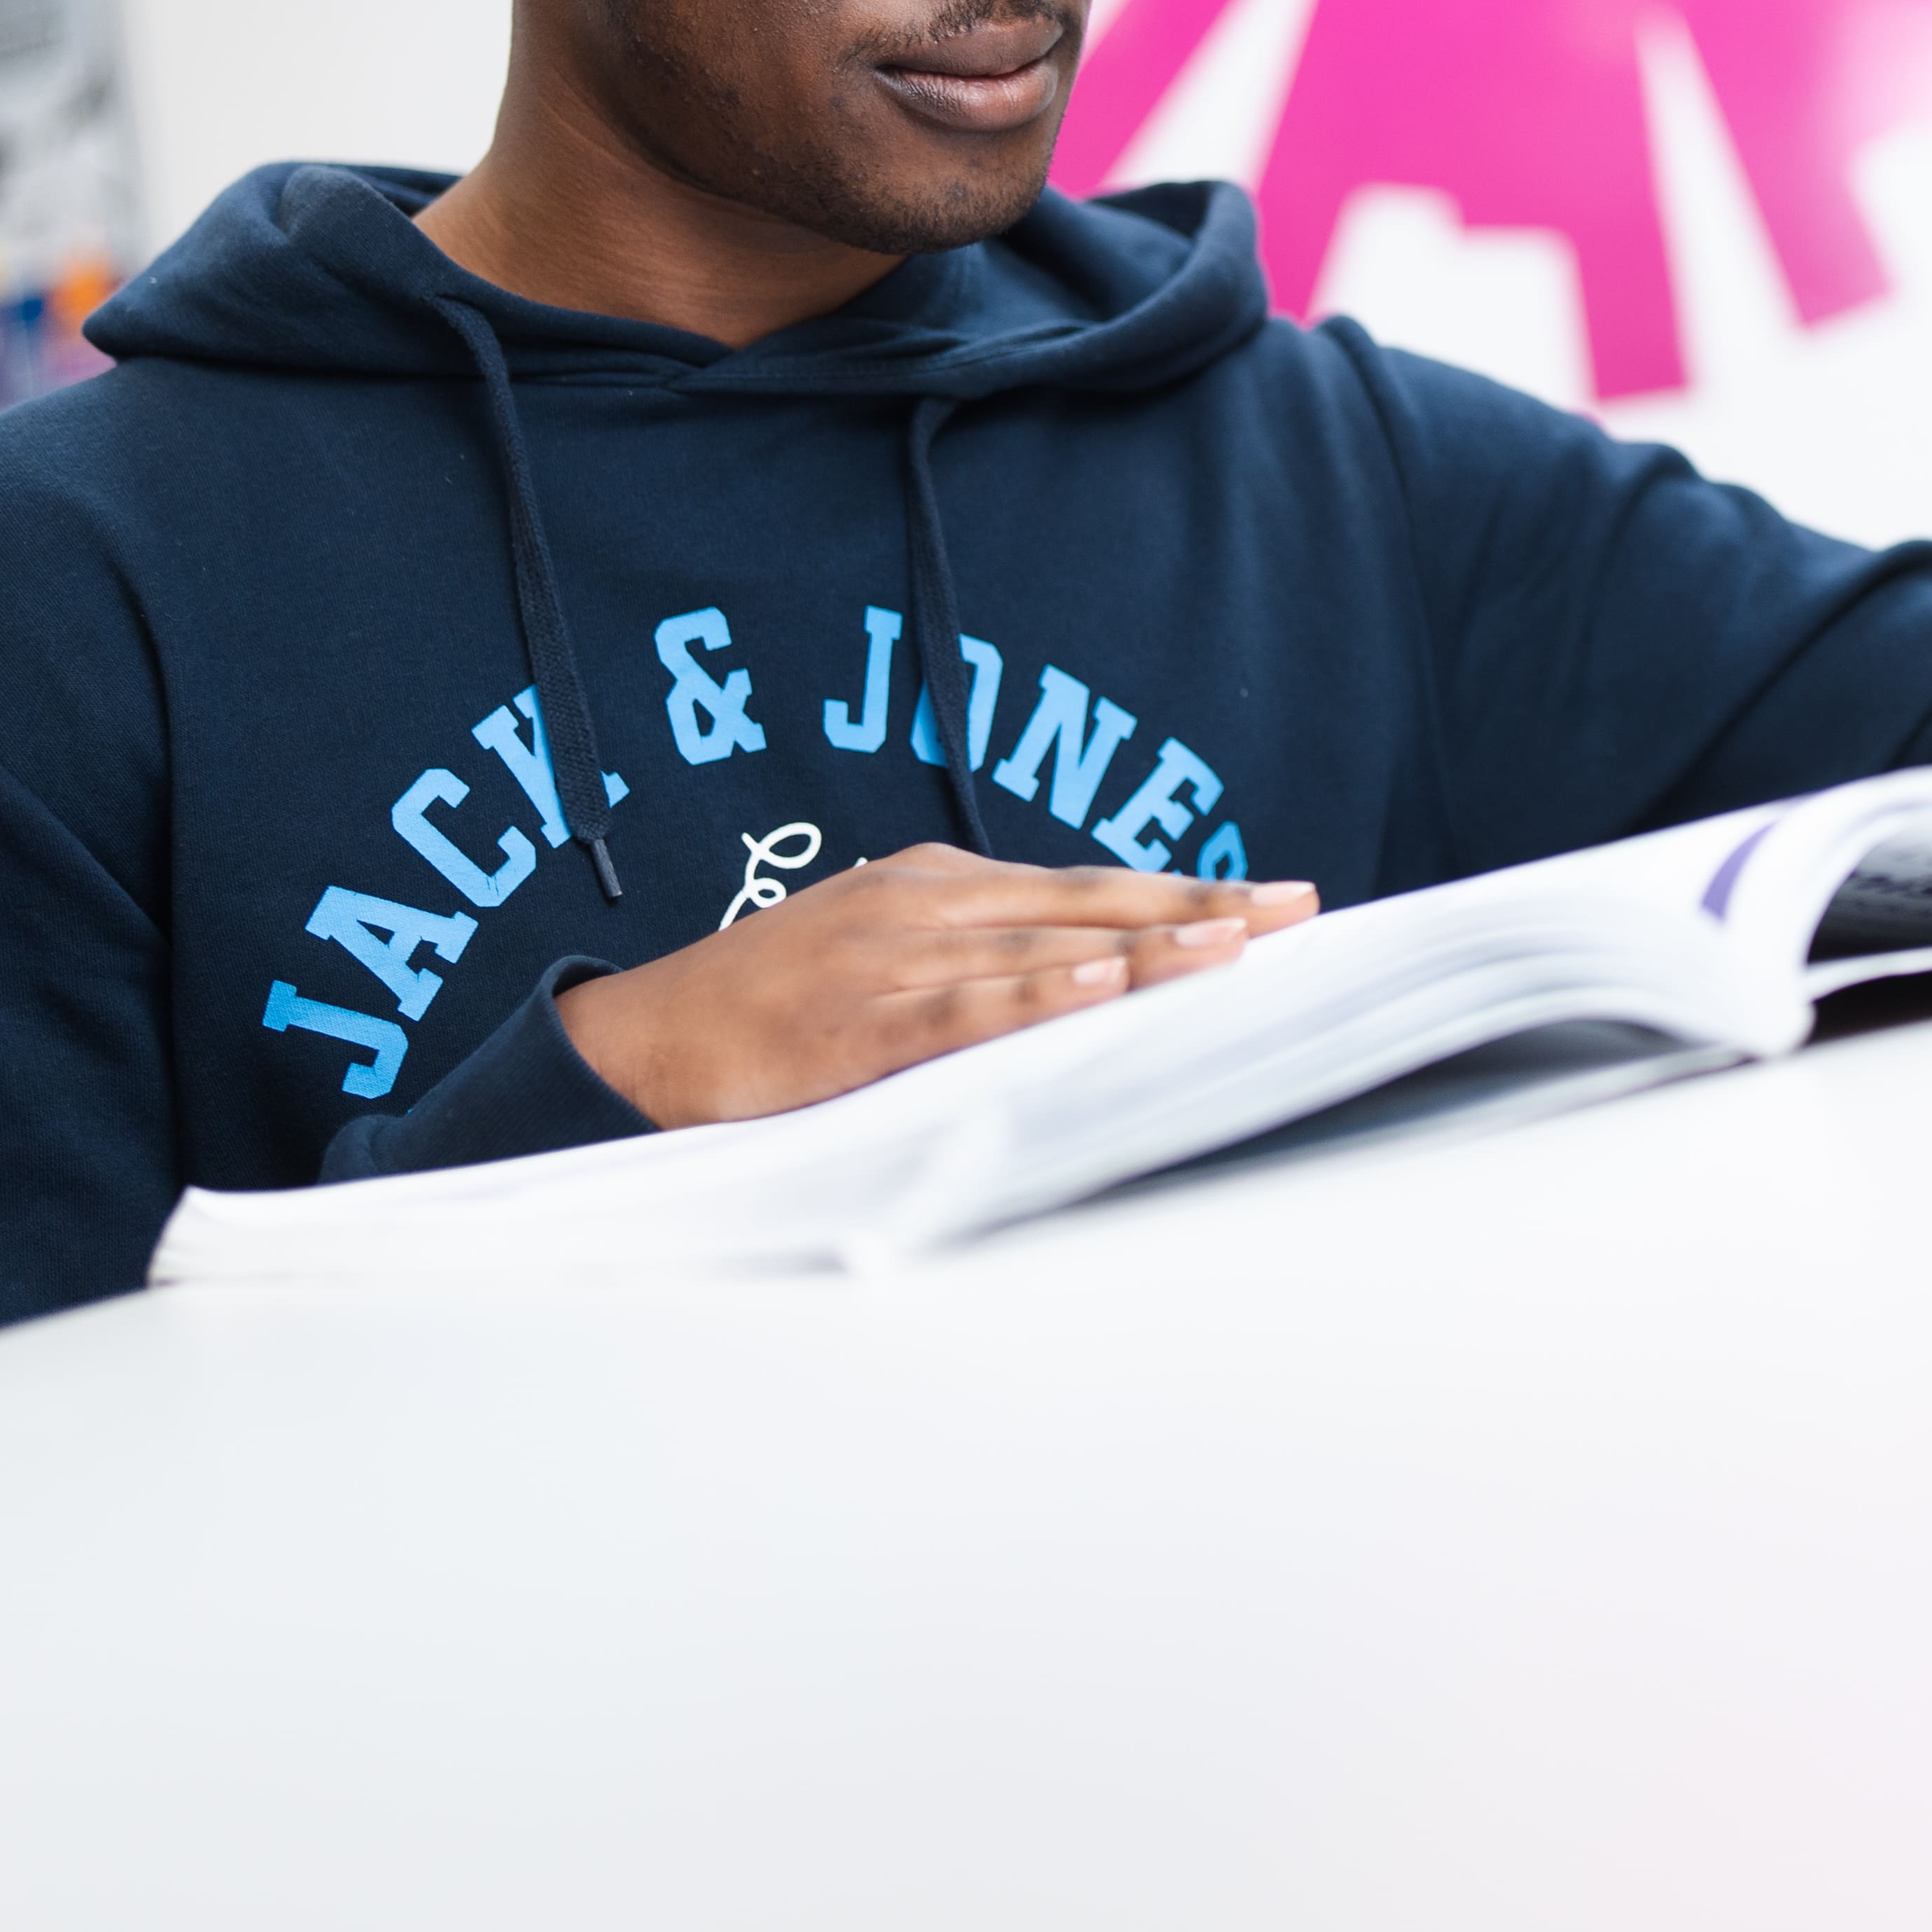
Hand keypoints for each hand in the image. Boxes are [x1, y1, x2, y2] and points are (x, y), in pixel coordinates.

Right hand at [555, 844, 1319, 1126]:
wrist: (633, 1043)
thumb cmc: (769, 1010)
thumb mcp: (884, 959)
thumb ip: (979, 965)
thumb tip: (1095, 983)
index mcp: (939, 888)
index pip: (1091, 888)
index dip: (1187, 891)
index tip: (1280, 900)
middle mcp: (924, 908)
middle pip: (1088, 906)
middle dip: (1198, 909)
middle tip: (1298, 914)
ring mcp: (886, 962)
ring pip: (1039, 951)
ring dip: (1142, 946)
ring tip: (1232, 946)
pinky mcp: (850, 1026)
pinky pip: (957, 1012)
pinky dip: (1029, 998)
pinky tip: (1096, 990)